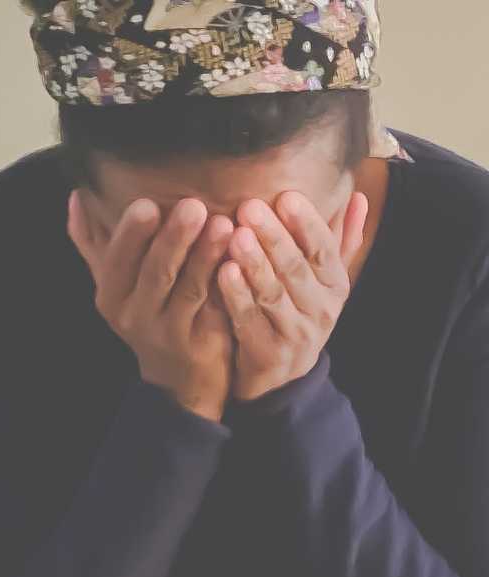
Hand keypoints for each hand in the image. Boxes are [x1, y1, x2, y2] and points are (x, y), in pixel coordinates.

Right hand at [68, 189, 235, 421]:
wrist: (178, 379)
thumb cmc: (147, 314)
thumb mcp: (114, 284)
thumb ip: (92, 242)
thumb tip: (76, 196)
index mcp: (111, 294)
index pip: (116, 260)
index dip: (131, 234)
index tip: (146, 203)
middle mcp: (134, 315)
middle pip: (154, 273)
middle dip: (173, 239)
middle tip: (193, 206)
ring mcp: (169, 331)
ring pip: (189, 289)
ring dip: (206, 255)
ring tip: (223, 224)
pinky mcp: (202, 342)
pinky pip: (216, 308)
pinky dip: (227, 281)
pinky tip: (240, 255)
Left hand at [217, 191, 368, 400]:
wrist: (283, 378)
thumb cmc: (298, 313)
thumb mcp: (324, 280)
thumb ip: (340, 240)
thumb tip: (358, 196)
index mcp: (335, 285)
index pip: (324, 249)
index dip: (306, 223)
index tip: (286, 195)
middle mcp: (320, 308)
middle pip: (296, 268)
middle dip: (274, 236)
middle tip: (250, 207)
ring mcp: (295, 333)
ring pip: (273, 293)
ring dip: (255, 263)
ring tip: (235, 236)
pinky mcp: (268, 352)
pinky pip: (250, 320)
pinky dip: (237, 296)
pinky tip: (222, 272)